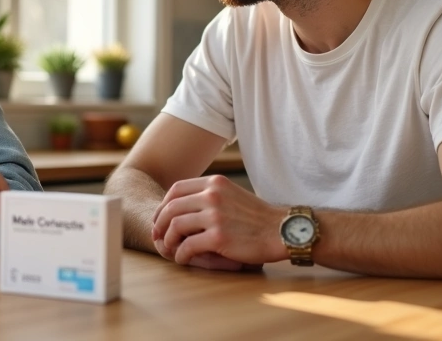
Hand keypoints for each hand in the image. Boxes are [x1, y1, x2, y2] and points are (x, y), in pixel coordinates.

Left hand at [150, 175, 285, 268]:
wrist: (283, 230)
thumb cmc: (258, 217)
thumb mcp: (232, 194)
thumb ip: (211, 195)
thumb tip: (185, 204)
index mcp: (215, 183)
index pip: (177, 189)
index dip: (163, 204)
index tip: (160, 218)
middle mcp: (212, 195)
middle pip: (171, 207)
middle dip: (160, 223)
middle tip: (158, 236)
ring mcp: (215, 215)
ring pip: (176, 226)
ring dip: (168, 240)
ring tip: (170, 249)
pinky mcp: (219, 237)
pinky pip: (188, 246)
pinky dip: (181, 254)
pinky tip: (183, 259)